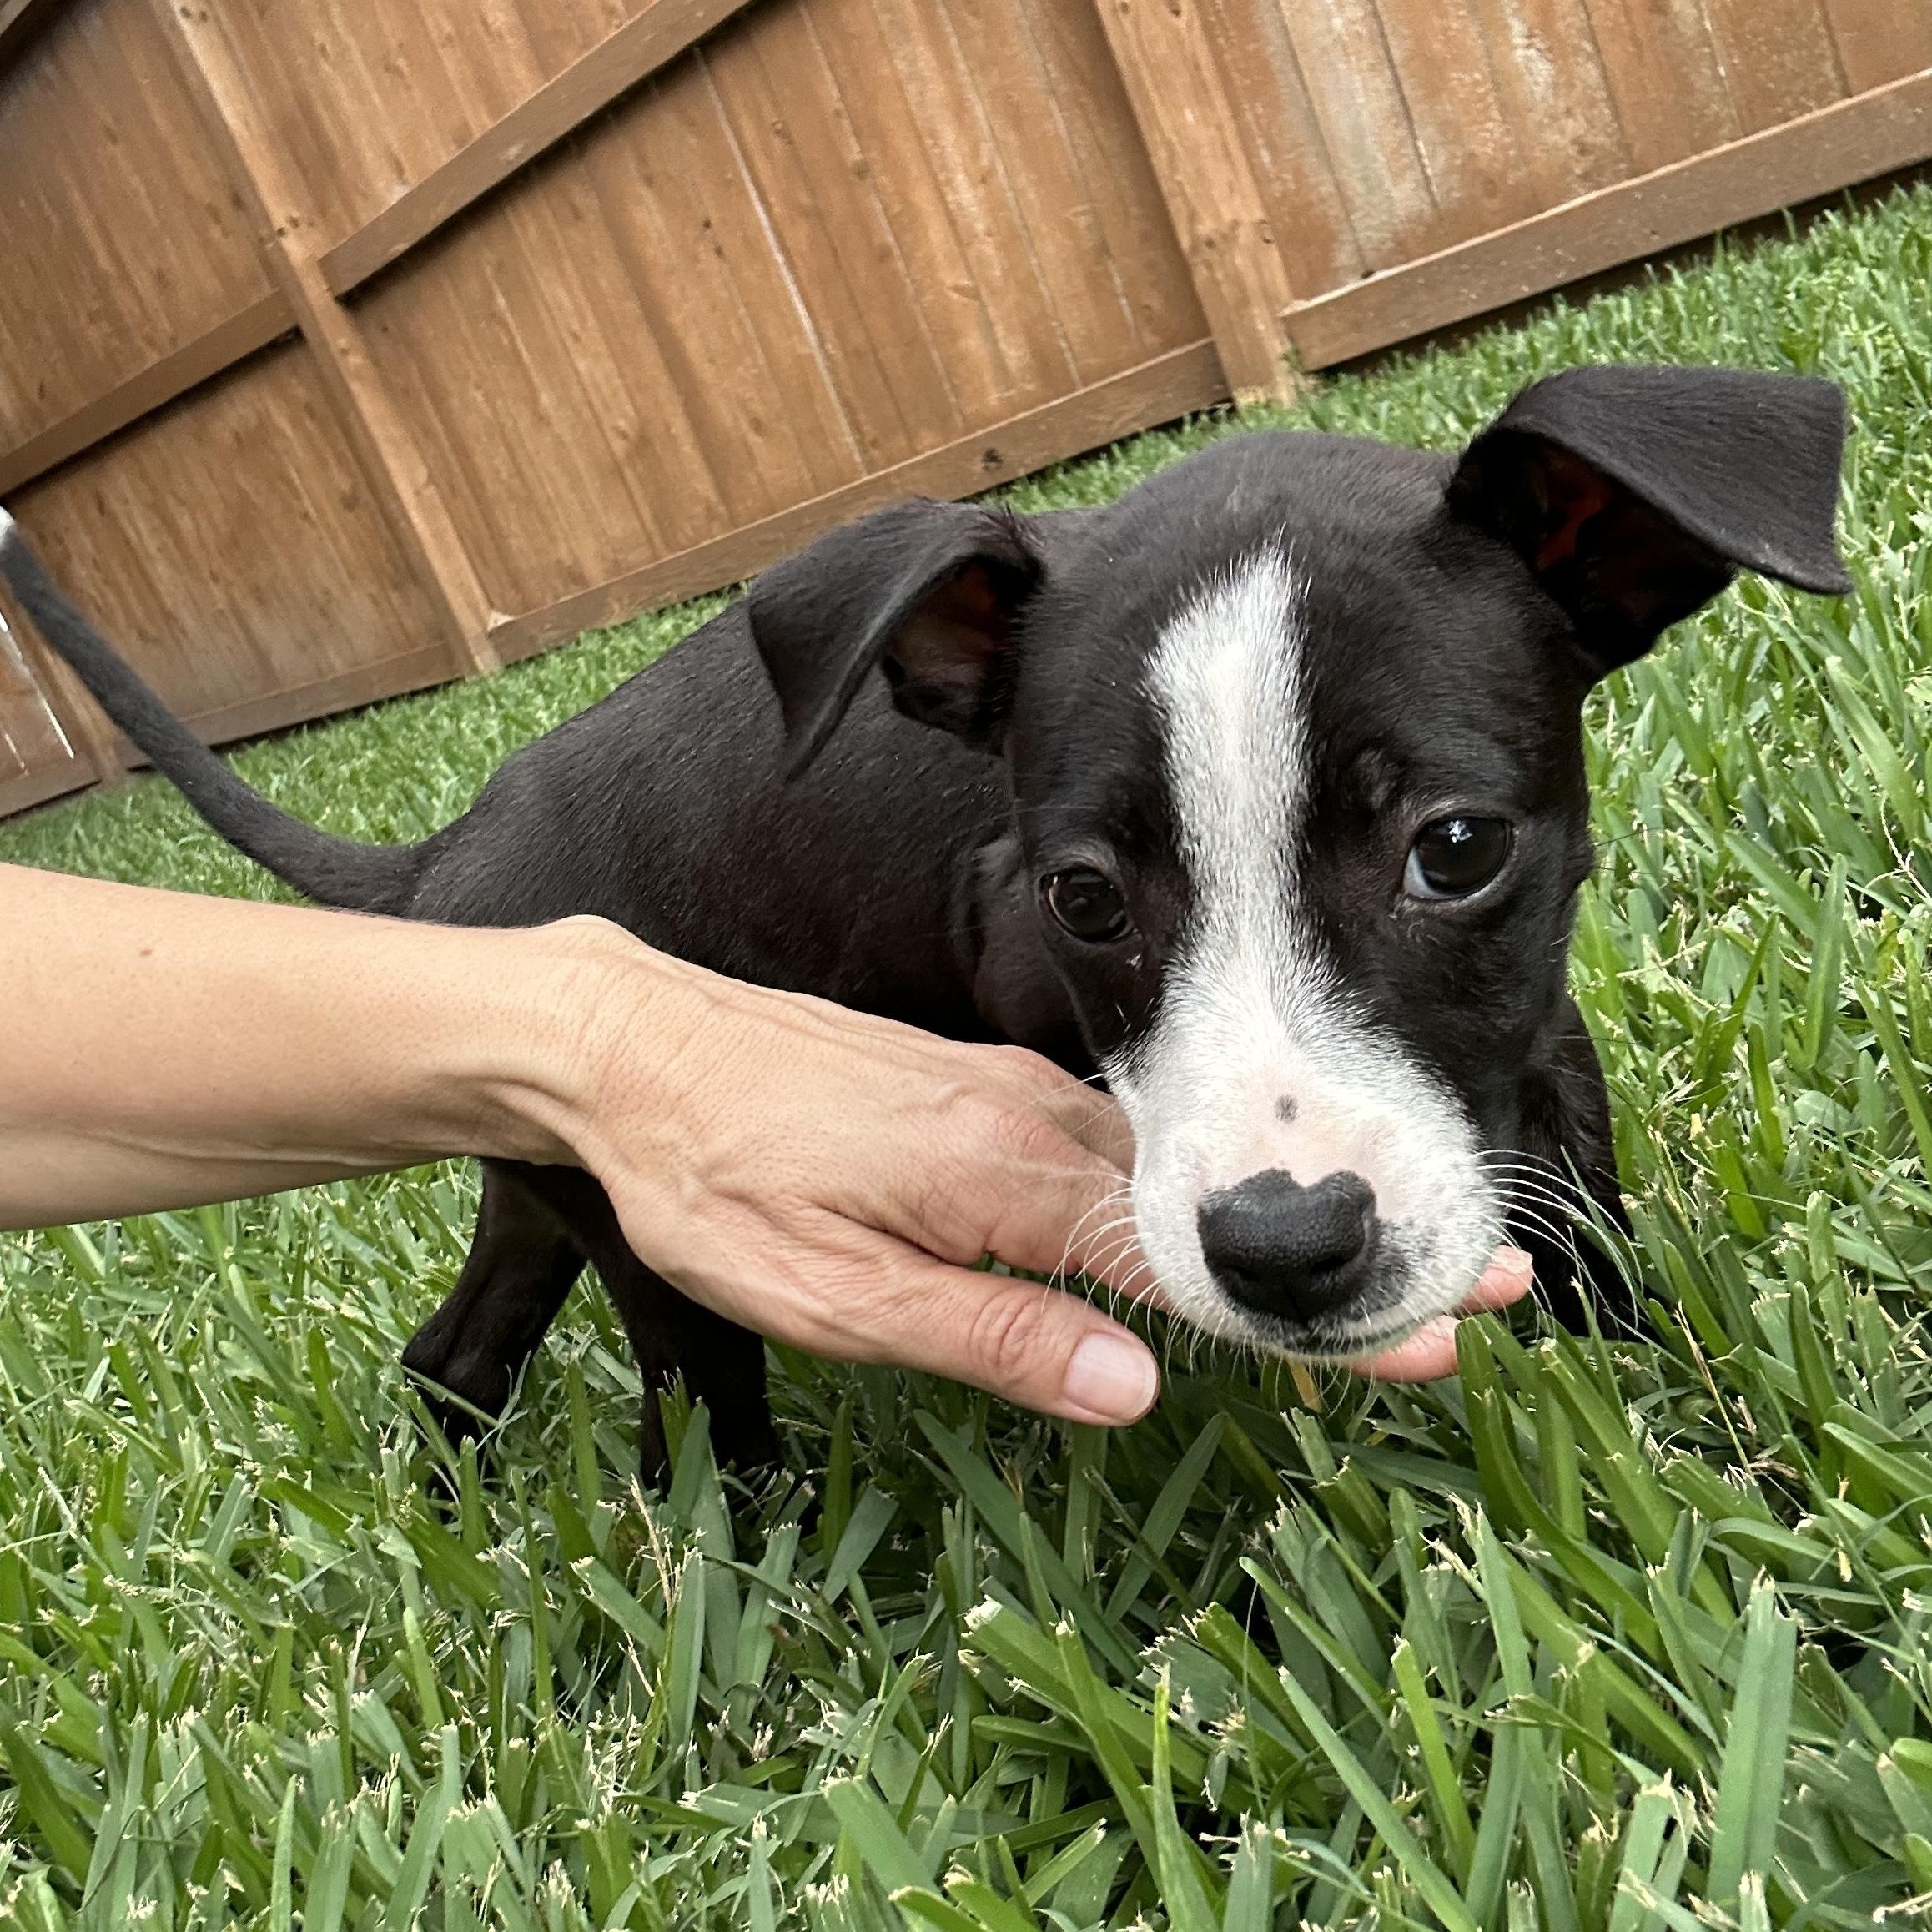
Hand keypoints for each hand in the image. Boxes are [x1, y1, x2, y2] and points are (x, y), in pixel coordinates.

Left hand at [540, 922, 1535, 1422]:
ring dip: (1268, 1215)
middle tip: (1466, 1283)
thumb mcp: (835, 1294)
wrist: (629, 1044)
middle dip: (1334, 1250)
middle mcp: (1033, 1120)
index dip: (1317, 1310)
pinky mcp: (981, 1086)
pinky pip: (1108, 1142)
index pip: (1198, 1261)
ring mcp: (1011, 1093)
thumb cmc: (714, 1180)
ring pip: (1169, 1166)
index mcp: (1010, 1179)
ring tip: (1367, 1258)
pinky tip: (1208, 1208)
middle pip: (1214, 1202)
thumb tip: (1138, 1385)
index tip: (1437, 1329)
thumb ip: (993, 1334)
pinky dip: (1183, 1183)